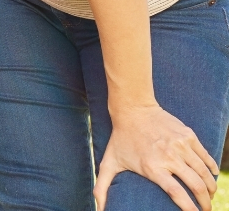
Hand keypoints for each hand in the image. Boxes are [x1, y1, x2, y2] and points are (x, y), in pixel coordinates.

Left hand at [95, 103, 217, 210]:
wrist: (133, 109)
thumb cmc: (120, 138)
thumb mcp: (109, 162)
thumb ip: (102, 186)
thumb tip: (97, 207)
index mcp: (152, 167)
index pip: (177, 193)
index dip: (188, 207)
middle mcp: (169, 157)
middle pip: (196, 186)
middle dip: (205, 202)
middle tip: (206, 209)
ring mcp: (180, 146)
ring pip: (204, 173)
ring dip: (211, 188)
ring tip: (210, 195)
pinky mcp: (188, 136)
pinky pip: (206, 157)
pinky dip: (212, 169)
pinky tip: (212, 176)